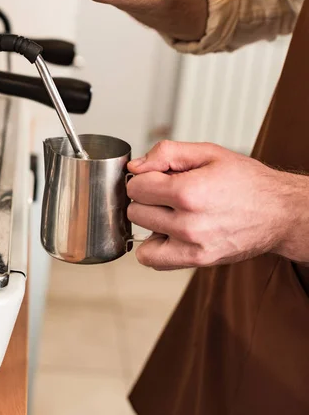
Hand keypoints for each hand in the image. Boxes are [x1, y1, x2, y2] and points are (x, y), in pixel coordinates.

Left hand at [127, 140, 308, 269]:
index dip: (144, 177)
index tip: (158, 176)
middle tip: (168, 192)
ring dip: (151, 220)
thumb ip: (166, 153)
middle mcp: (188, 223)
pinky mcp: (197, 261)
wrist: (278, 211)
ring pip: (141, 233)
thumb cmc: (246, 181)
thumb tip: (135, 166)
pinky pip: (152, 259)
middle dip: (147, 197)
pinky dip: (154, 246)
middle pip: (135, 210)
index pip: (136, 186)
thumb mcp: (208, 152)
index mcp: (189, 192)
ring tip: (172, 211)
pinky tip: (169, 231)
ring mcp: (192, 246)